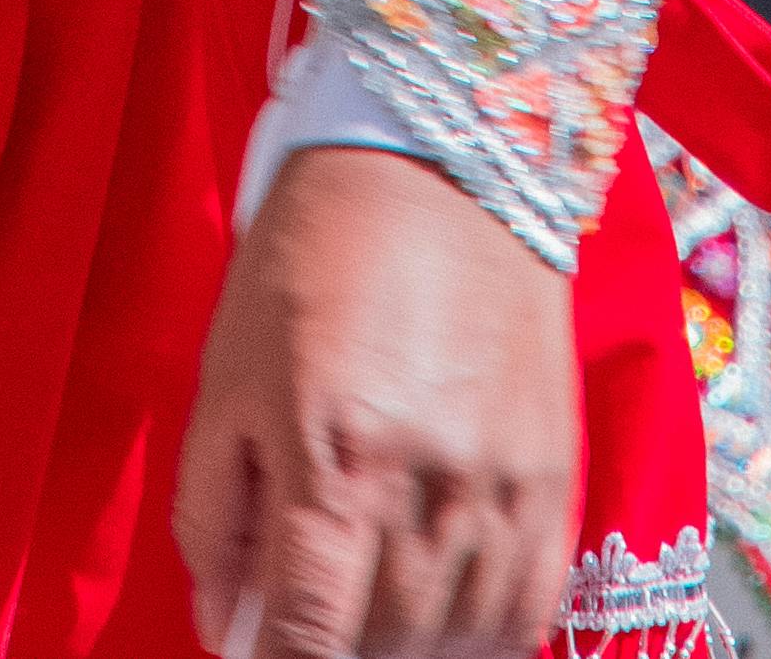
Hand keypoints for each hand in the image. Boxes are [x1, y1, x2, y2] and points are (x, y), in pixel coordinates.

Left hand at [175, 142, 581, 658]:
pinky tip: (440, 620)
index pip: (307, 637)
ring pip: (456, 642)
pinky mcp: (555, 478)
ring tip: (366, 621)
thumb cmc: (316, 251)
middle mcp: (429, 487)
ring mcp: (504, 489)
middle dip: (334, 657)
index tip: (256, 657)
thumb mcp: (227, 372)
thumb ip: (215, 511)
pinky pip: (526, 611)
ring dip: (404, 653)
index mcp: (335, 457)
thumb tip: (223, 623)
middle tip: (305, 626)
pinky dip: (482, 638)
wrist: (442, 161)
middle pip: (383, 649)